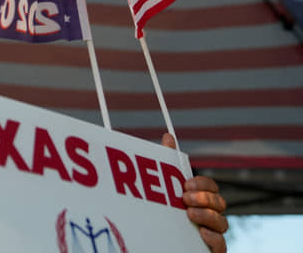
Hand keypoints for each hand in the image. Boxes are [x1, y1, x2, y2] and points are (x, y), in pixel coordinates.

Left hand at [162, 133, 227, 251]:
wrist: (157, 244)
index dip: (203, 184)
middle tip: (185, 198)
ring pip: (222, 223)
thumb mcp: (166, 187)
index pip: (212, 187)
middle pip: (219, 203)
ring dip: (207, 216)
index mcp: (201, 199)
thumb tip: (168, 136)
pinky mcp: (212, 249)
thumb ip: (169, 163)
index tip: (186, 183)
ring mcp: (213, 233)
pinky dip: (213, 238)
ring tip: (189, 214)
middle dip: (204, 198)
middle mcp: (210, 215)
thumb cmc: (166, 214)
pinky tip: (201, 233)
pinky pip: (222, 245)